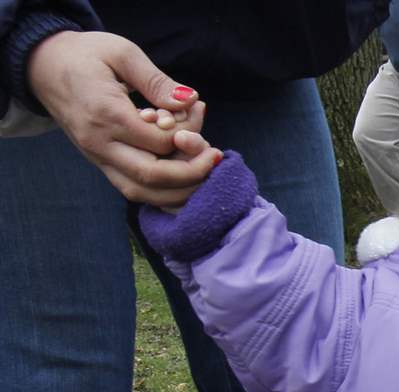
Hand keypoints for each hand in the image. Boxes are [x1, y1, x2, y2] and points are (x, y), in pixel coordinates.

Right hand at [27, 30, 214, 205]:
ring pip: (141, 193)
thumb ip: (156, 80)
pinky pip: (133, 189)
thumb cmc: (86, 55)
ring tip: (206, 171)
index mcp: (105, 114)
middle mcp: (99, 144)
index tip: (199, 113)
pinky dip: (163, 191)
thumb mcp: (122, 53)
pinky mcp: (100, 163)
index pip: (158, 142)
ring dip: (180, 190)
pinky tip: (186, 178)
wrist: (43, 66)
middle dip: (191, 174)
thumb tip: (190, 101)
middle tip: (216, 158)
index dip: (188, 137)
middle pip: (151, 178)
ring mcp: (97, 158)